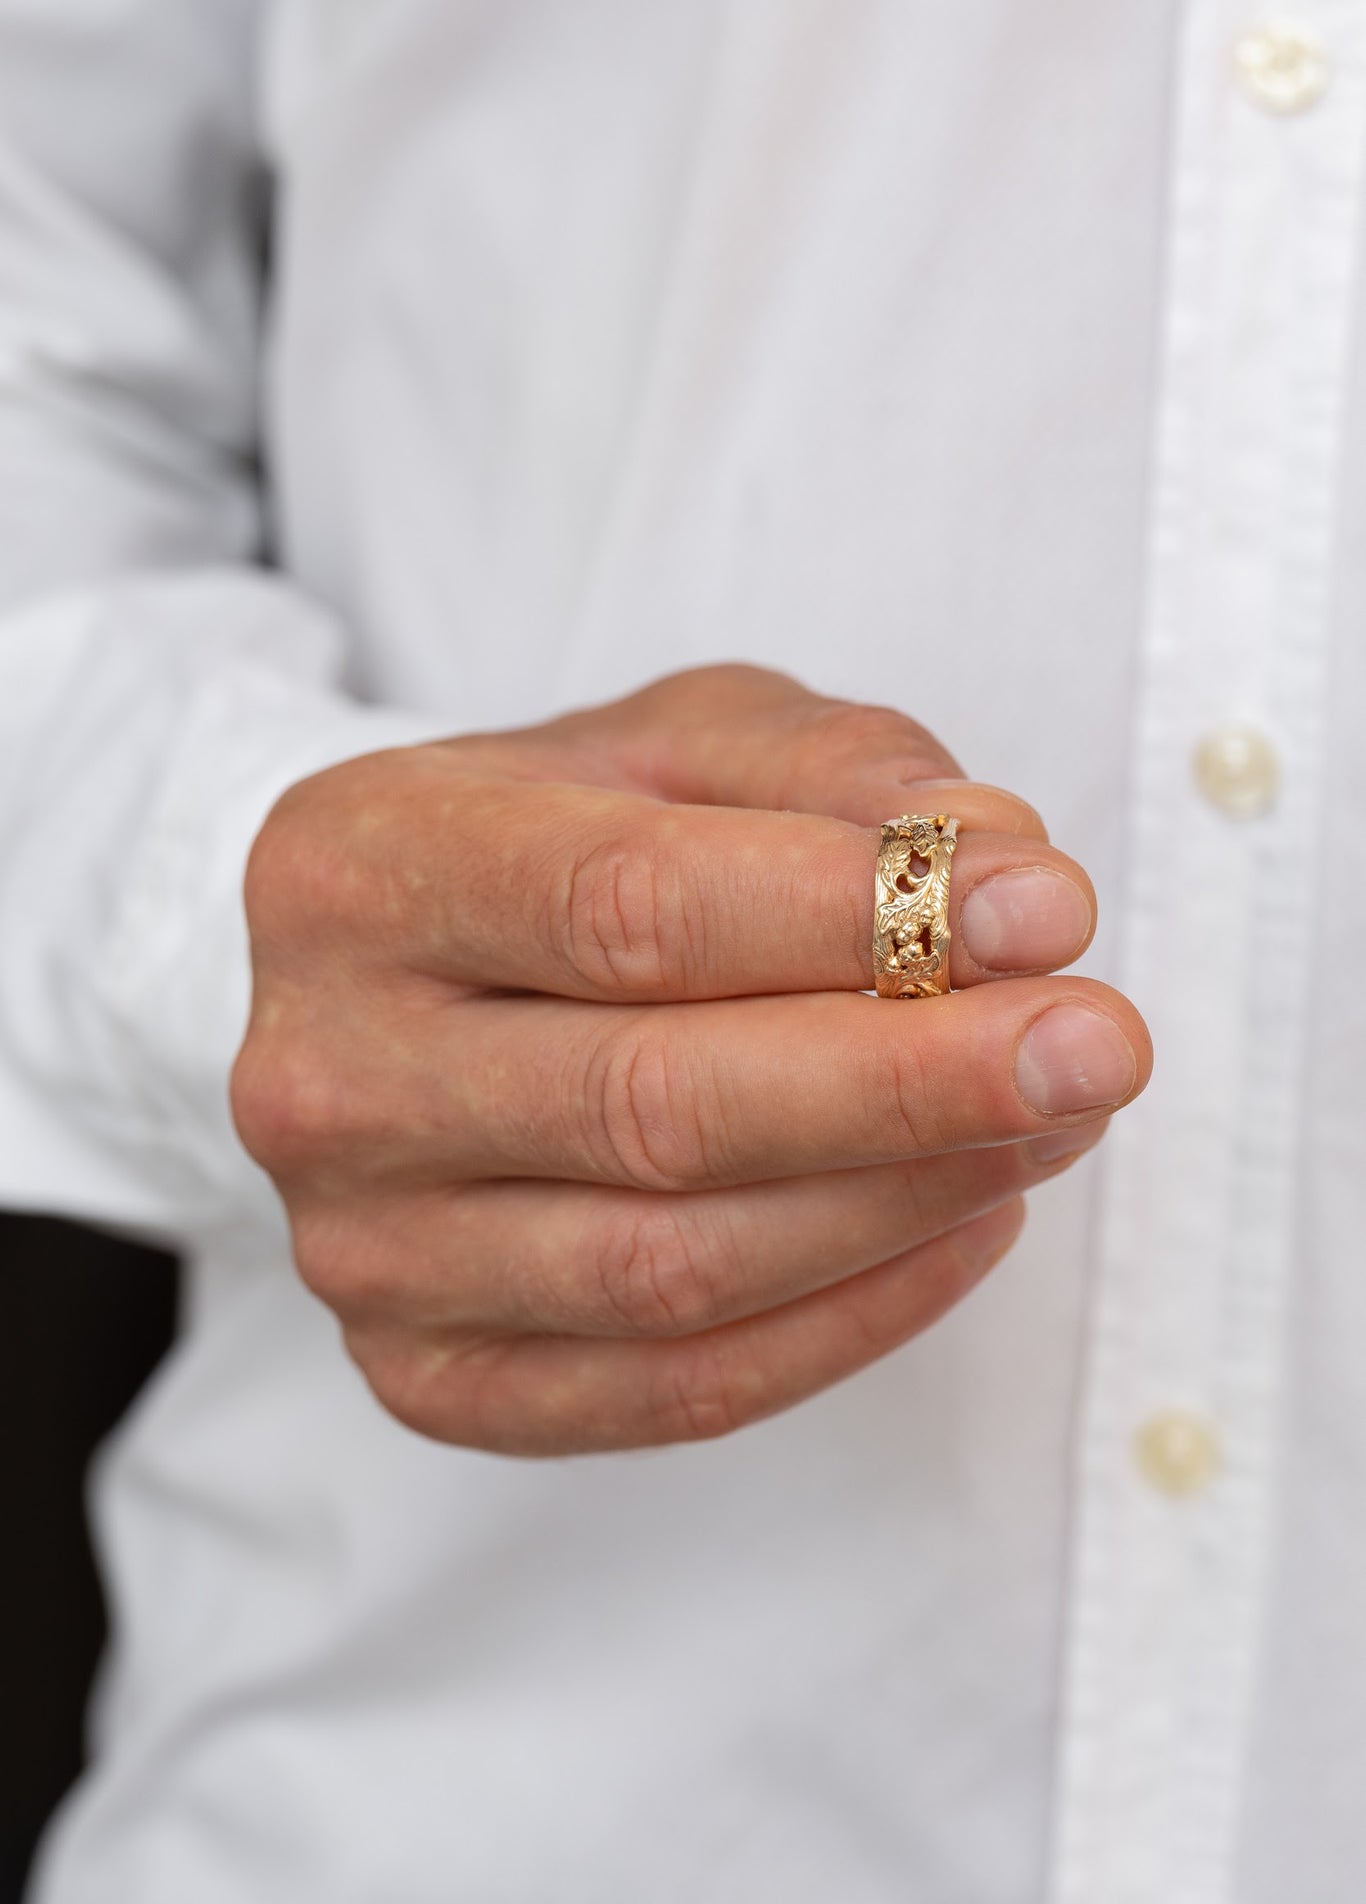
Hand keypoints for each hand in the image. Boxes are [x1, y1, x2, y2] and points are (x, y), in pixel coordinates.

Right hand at [232, 665, 1149, 1453]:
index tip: (1046, 910)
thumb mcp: (676, 742)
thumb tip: (1002, 866)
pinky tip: (966, 1223)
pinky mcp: (429, 1376)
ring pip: (672, 1266)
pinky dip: (852, 1320)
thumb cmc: (552, 840)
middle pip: (651, 1106)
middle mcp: (327, 1073)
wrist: (402, 978)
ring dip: (903, 1199)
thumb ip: (832, 774)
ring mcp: (362, 1249)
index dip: (849, 916)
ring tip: (1051, 1119)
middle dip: (909, 1080)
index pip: (623, 908)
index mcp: (358, 871)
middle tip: (1097, 1045)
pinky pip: (671, 1390)